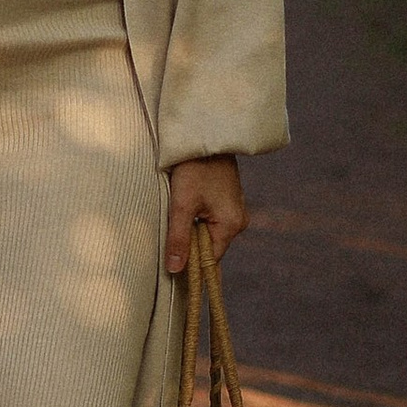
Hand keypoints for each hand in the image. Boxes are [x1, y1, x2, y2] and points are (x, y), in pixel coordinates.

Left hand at [165, 154, 247, 278]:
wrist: (205, 136)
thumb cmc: (193, 168)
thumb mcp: (182, 205)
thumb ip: (179, 238)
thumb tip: (175, 270)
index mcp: (232, 224)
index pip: (210, 258)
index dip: (190, 263)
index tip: (170, 265)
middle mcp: (238, 220)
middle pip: (209, 245)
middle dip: (189, 243)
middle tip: (167, 236)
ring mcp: (234, 208)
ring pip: (207, 231)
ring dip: (190, 229)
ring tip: (175, 217)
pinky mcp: (226, 199)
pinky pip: (209, 218)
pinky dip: (195, 218)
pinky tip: (183, 208)